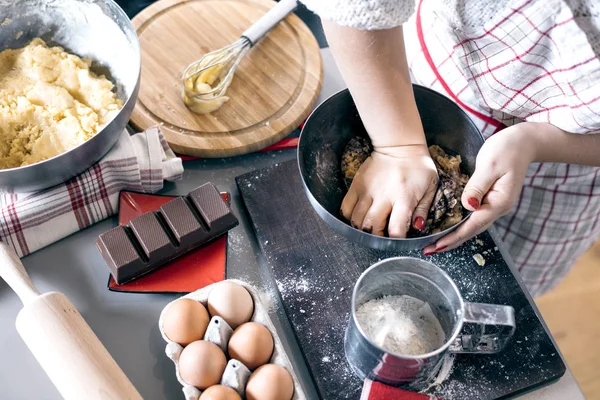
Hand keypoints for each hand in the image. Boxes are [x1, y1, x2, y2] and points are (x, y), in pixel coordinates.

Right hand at [341, 144, 437, 236]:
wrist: (399, 145)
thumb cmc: (418, 167)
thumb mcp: (430, 187)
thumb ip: (423, 209)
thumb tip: (417, 227)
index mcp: (404, 198)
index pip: (396, 229)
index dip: (396, 240)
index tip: (398, 239)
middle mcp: (384, 196)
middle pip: (371, 227)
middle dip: (376, 237)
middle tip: (382, 235)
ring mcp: (367, 191)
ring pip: (356, 220)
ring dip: (362, 229)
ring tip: (371, 227)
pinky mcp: (356, 185)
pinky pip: (345, 207)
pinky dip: (349, 217)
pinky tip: (358, 217)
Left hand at [423, 124, 536, 254]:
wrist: (523, 143)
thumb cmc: (507, 150)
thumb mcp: (490, 165)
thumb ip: (477, 186)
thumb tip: (468, 206)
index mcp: (499, 202)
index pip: (472, 225)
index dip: (453, 236)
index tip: (437, 245)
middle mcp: (498, 208)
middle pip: (471, 231)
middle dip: (450, 242)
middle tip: (429, 250)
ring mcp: (495, 205)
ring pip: (472, 226)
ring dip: (454, 236)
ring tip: (435, 244)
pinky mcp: (490, 200)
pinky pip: (473, 217)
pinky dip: (459, 225)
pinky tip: (448, 227)